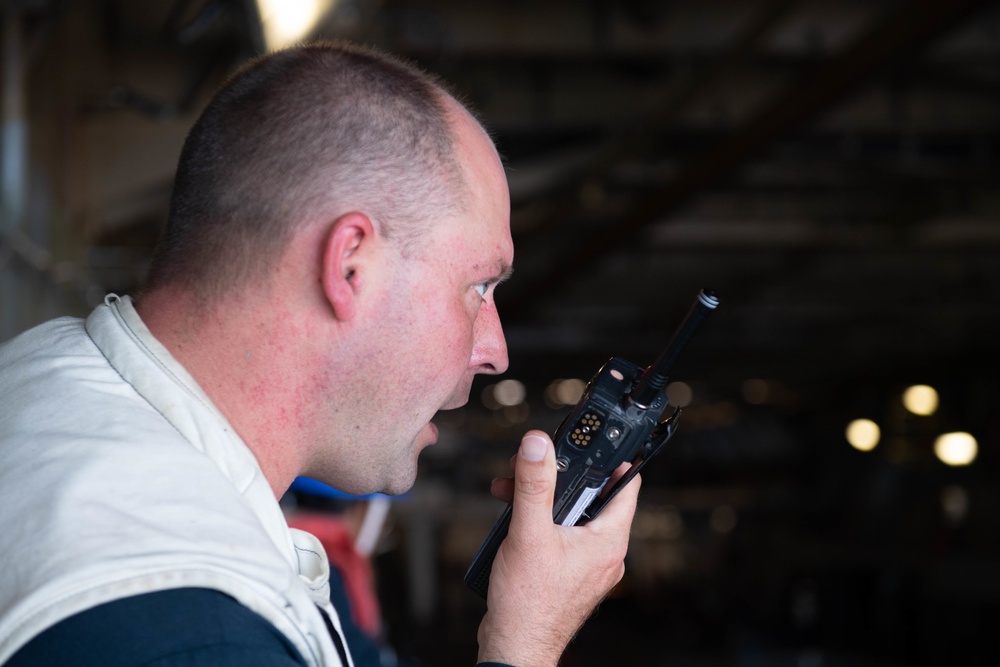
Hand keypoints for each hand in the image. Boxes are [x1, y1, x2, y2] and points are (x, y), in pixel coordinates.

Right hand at [476, 431, 640, 666]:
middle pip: (590, 498)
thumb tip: (538, 445)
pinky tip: (512, 521)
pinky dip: (538, 523)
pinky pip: (558, 536)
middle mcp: (603, 553)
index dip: (613, 458)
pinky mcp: (566, 574)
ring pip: (570, 517)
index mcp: (608, 540)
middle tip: (535, 465)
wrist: (515, 646)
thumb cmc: (529, 603)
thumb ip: (534, 484)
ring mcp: (585, 566)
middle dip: (559, 478)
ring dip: (541, 500)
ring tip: (512, 493)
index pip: (626, 485)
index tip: (597, 440)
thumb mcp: (529, 531)